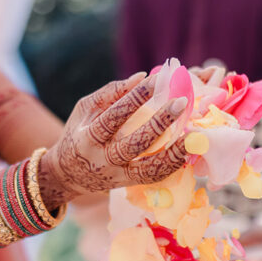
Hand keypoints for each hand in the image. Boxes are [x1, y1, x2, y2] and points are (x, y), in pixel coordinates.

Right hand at [37, 74, 189, 207]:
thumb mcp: (85, 109)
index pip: (113, 116)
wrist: (68, 174)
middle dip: (159, 123)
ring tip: (193, 136)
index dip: (134, 98)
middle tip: (181, 102)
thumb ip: (110, 92)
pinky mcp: (130, 184)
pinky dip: (171, 165)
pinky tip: (186, 150)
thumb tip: (141, 77)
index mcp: (89, 138)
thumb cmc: (80, 133)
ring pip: (148, 168)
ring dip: (173, 153)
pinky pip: (153, 177)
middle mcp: (103, 160)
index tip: (155, 79)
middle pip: (134, 144)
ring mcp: (118, 175)